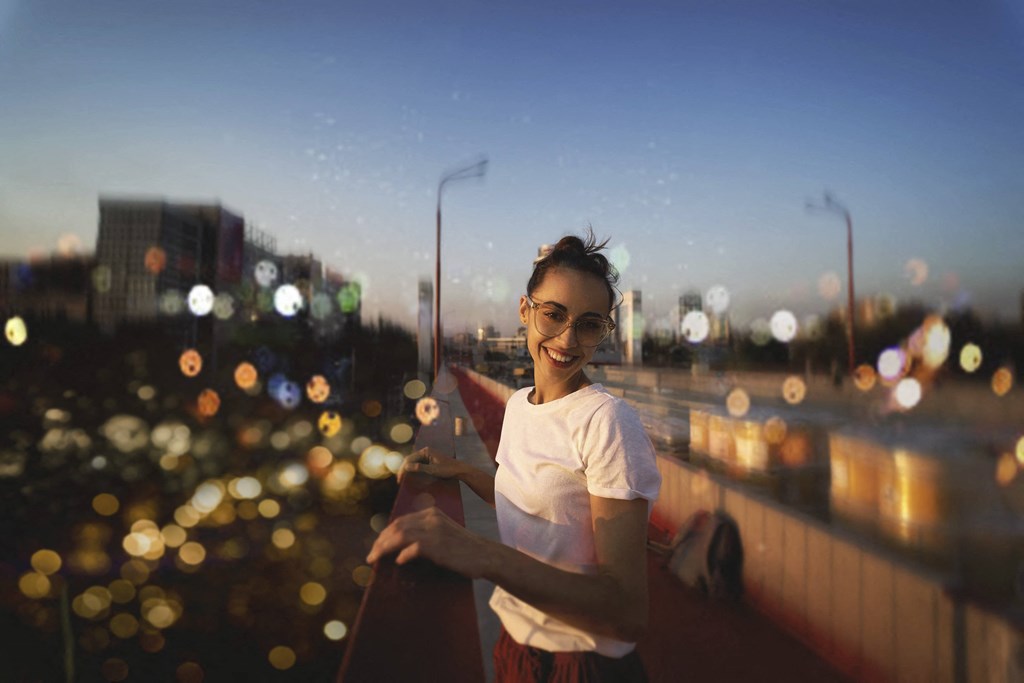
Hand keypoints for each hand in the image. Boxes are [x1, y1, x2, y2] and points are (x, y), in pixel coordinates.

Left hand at [365, 506, 491, 578]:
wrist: (485, 554)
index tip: (377, 545)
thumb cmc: (463, 547)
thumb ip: (426, 531)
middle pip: (396, 527)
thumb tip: (401, 545)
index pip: (401, 521)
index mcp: (432, 513)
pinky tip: (399, 562)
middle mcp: (431, 519)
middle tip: (371, 555)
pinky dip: (403, 555)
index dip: (385, 533)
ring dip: (384, 548)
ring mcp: (434, 532)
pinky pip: (413, 549)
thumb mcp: (444, 531)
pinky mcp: (438, 546)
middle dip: (380, 541)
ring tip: (375, 558)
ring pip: (400, 536)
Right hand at [397, 447, 463, 483]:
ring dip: (408, 470)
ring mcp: (428, 455)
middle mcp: (426, 451)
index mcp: (426, 451)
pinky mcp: (430, 460)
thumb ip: (419, 468)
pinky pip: (419, 464)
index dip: (403, 469)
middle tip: (399, 480)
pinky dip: (414, 470)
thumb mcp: (433, 470)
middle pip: (410, 460)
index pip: (409, 459)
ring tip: (403, 479)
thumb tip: (406, 466)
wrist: (459, 470)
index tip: (400, 478)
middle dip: (404, 469)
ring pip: (414, 462)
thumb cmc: (448, 469)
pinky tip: (410, 476)